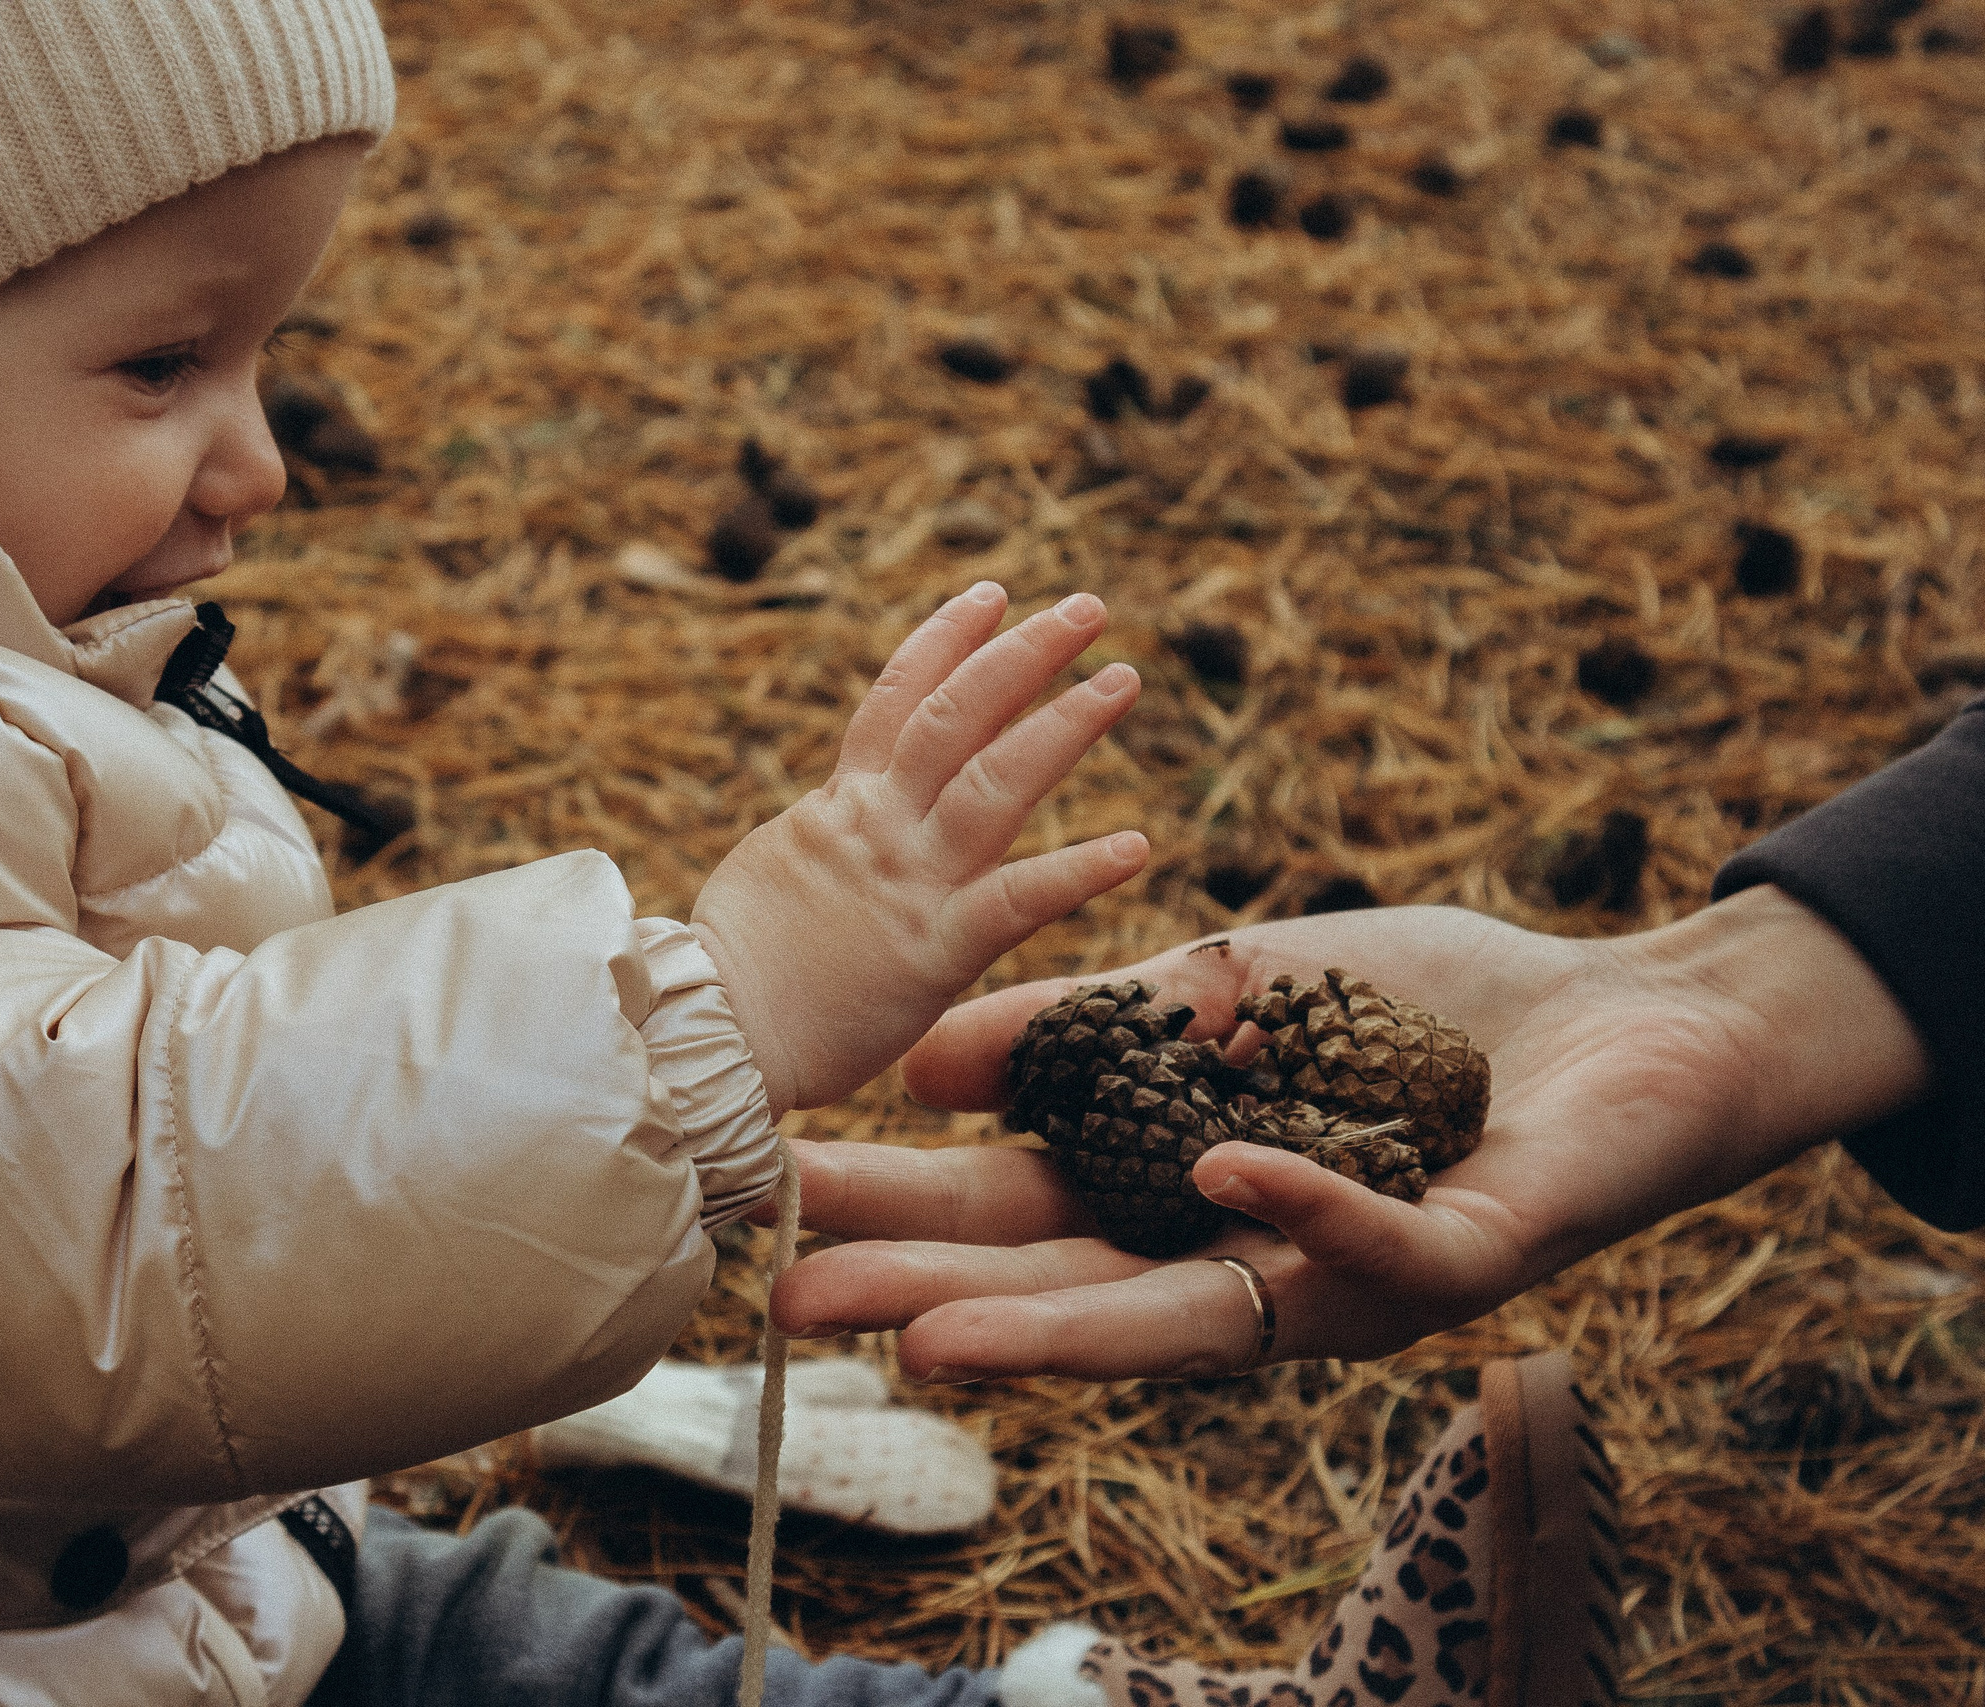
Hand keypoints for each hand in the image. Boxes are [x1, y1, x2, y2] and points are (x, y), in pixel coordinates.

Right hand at [691, 583, 1146, 1115]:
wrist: (711, 1033)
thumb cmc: (732, 968)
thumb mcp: (774, 869)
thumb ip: (821, 837)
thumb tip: (837, 819)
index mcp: (840, 806)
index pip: (898, 699)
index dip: (947, 641)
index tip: (992, 596)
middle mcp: (881, 826)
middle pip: (958, 714)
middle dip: (1023, 653)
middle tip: (1085, 608)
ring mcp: (910, 883)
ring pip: (996, 782)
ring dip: (1064, 724)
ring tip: (1122, 678)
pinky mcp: (934, 951)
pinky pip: (1017, 903)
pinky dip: (1078, 873)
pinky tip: (1136, 847)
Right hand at [770, 887, 1928, 1380]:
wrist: (1625, 1016)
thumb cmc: (1419, 1011)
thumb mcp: (1220, 994)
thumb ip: (1083, 1027)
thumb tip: (918, 1060)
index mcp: (1179, 1198)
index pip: (1019, 1216)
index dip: (903, 1210)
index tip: (782, 1190)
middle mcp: (1246, 1264)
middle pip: (1069, 1290)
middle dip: (932, 1297)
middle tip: (800, 1301)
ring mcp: (1346, 1276)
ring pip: (1190, 1320)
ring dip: (1059, 1329)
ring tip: (936, 1339)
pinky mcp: (1461, 1257)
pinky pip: (1368, 1242)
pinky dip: (1294, 1207)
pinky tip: (1213, 1169)